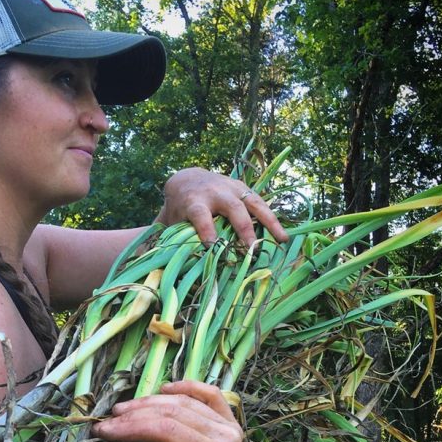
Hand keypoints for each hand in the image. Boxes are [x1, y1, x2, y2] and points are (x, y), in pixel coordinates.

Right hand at [91, 380, 241, 441]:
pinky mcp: (228, 423)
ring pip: (184, 400)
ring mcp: (229, 427)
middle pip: (174, 411)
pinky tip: (164, 387)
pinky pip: (209, 395)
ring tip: (120, 410)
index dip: (134, 426)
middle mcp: (227, 436)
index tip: (105, 431)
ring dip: (150, 402)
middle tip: (105, 423)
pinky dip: (186, 387)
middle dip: (135, 414)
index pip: (170, 430)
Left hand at [156, 167, 287, 246]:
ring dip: (269, 222)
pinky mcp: (244, 190)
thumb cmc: (179, 208)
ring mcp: (233, 189)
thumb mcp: (171, 221)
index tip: (212, 246)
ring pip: (253, 203)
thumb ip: (169, 239)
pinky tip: (283, 236)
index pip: (200, 215)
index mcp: (194, 201)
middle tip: (250, 248)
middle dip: (242, 228)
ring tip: (282, 240)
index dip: (206, 229)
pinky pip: (261, 203)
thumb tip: (158, 262)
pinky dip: (272, 219)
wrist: (187, 179)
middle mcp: (215, 193)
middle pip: (232, 209)